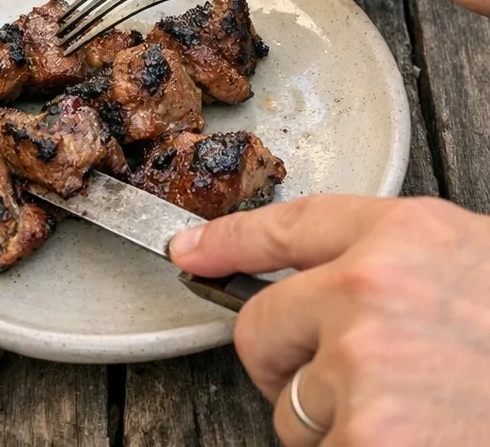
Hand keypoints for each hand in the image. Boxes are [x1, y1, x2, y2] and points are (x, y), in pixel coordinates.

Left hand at [170, 195, 489, 445]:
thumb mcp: (474, 270)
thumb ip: (396, 265)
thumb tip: (322, 287)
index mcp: (406, 235)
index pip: (288, 225)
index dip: (229, 239)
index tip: (189, 251)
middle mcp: (372, 289)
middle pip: (262, 328)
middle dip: (286, 366)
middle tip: (354, 387)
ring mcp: (366, 367)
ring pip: (293, 411)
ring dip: (339, 429)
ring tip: (422, 420)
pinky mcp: (369, 441)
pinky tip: (424, 442)